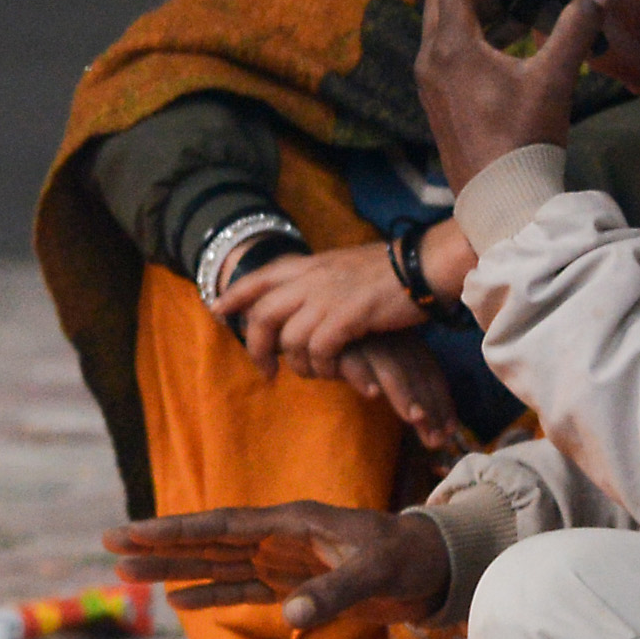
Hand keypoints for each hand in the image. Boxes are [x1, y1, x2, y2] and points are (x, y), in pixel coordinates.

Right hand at [104, 504, 451, 632]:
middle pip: (206, 542)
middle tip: (108, 545)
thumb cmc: (409, 560)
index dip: (174, 530)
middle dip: (158, 545)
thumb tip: (290, 618)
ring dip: (173, 570)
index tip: (131, 532)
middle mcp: (278, 539)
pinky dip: (210, 593)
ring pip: (216, 565)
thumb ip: (333, 594)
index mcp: (291, 523)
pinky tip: (178, 600)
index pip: (221, 527)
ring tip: (126, 573)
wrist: (435, 569)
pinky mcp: (293, 586)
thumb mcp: (377, 573)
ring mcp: (283, 562)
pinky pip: (241, 589)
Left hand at [221, 246, 422, 372]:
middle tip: (264, 371)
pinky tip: (335, 370)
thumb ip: (321, 282)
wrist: (423, 265)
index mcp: (309, 265)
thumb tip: (306, 302)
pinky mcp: (346, 318)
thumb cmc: (392, 271)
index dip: (234, 295)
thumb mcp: (345, 268)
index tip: (216, 310)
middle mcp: (311, 278)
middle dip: (256, 347)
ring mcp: (326, 297)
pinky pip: (318, 351)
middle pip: (262, 315)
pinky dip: (323, 366)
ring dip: (298, 364)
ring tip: (315, 373)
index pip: (259, 277)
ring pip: (290, 339)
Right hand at [330, 333, 464, 457]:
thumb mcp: (372, 365)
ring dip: (403, 393)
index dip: (441, 402)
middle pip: (415, 373)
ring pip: (389, 367)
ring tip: (415, 418)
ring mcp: (362, 337)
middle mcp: (386, 338)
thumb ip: (396, 387)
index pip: (428, 372)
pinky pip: (350, 358)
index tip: (449, 432)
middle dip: (428, 406)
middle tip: (437, 438)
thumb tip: (426, 425)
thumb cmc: (341, 350)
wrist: (305, 323)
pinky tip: (371, 394)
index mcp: (401, 341)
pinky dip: (362, 375)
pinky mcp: (334, 339)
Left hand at [417, 0, 606, 191]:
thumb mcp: (555, 78)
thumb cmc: (524, 138)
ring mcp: (431, 84)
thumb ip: (576, 27)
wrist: (501, 201)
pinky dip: (471, 35)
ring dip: (472, 7)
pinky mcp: (439, 103)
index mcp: (452, 46)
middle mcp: (432, 60)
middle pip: (442, 1)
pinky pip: (449, 53)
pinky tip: (502, 37)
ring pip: (445, 29)